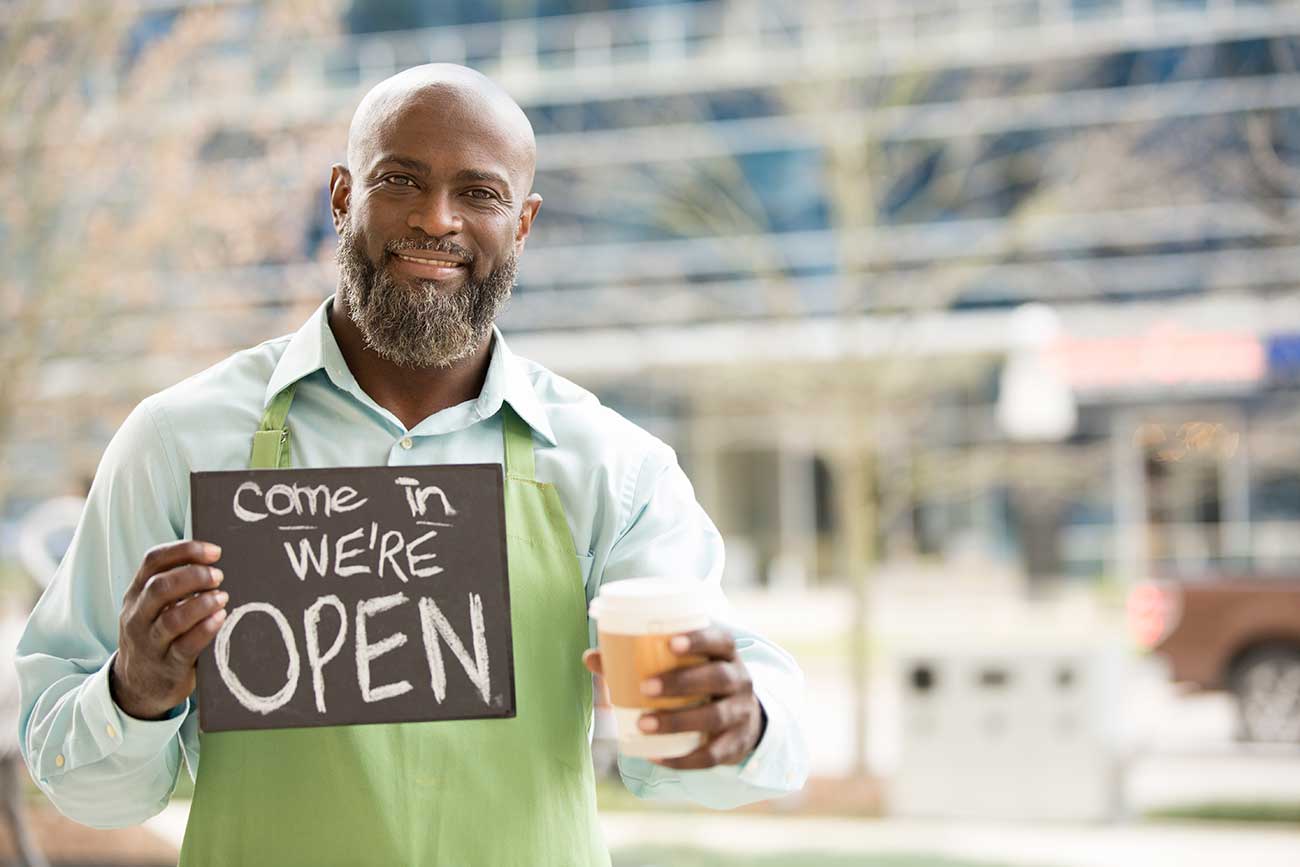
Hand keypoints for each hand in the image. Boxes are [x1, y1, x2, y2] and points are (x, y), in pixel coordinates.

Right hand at [111, 540, 227, 719]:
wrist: (138, 685)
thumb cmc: (157, 635)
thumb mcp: (154, 607)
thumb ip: (174, 584)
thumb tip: (214, 559)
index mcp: (137, 593)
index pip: (153, 561)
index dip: (185, 551)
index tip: (215, 551)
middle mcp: (138, 616)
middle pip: (159, 587)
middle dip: (193, 576)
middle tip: (219, 575)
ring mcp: (150, 643)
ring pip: (171, 619)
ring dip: (201, 604)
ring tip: (223, 597)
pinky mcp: (167, 666)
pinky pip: (185, 646)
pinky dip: (205, 630)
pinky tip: (221, 618)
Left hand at [582, 626, 765, 769]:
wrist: (744, 718)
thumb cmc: (700, 680)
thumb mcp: (682, 665)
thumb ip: (639, 659)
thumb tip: (591, 657)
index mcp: (725, 653)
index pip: (720, 639)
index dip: (699, 639)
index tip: (670, 643)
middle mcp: (740, 680)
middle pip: (718, 677)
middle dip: (682, 682)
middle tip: (645, 687)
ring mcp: (741, 713)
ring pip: (715, 717)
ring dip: (678, 721)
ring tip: (643, 724)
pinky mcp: (736, 744)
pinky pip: (713, 755)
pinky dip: (684, 759)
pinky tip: (656, 758)